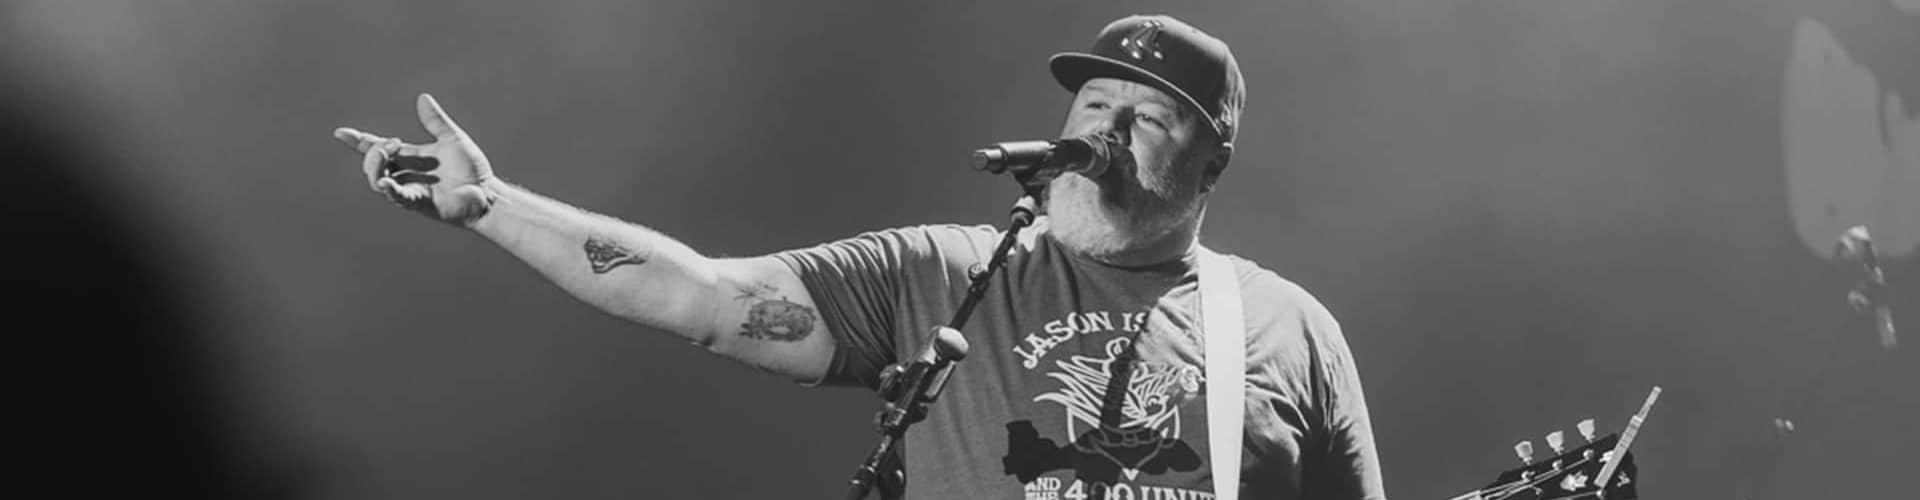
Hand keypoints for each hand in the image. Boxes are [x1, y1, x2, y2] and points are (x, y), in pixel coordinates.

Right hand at [333, 93, 497, 226]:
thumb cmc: (472, 169)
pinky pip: (397, 197)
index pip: (377, 148)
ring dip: (377, 165)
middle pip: (373, 164)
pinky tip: (386, 181)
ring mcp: (410, 189)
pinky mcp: (419, 203)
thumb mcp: (452, 139)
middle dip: (374, 150)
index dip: (359, 142)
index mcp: (410, 157)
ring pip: (377, 180)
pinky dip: (389, 188)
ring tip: (388, 152)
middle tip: (394, 143)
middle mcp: (406, 174)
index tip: (341, 133)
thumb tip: (423, 97)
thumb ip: (435, 121)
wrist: (488, 194)